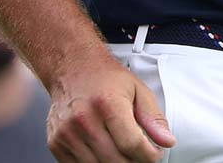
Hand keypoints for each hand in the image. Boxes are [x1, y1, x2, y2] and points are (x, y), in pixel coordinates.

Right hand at [46, 57, 175, 162]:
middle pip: (116, 160)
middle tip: (141, 154)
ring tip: (125, 152)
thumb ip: (154, 118)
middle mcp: (84, 119)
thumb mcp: (138, 90)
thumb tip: (166, 141)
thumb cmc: (105, 78)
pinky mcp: (56, 143)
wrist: (72, 68)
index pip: (132, 144)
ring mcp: (66, 133)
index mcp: (108, 103)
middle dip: (135, 162)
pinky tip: (106, 152)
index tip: (155, 154)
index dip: (149, 155)